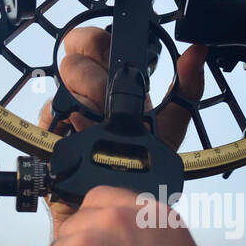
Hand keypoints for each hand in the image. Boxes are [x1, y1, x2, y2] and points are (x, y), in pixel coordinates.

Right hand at [37, 27, 208, 230]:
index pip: (91, 42)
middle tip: (108, 102)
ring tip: (99, 124)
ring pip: (60, 85)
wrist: (121, 204)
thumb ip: (188, 87)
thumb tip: (198, 51)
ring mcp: (63, 115)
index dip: (96, 42)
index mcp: (109, 83)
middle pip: (72, 60)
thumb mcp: (171, 125)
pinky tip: (81, 133)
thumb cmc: (142, 165)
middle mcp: (83, 94)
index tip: (111, 60)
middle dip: (94, 78)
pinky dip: (66, 122)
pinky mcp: (48, 136)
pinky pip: (48, 115)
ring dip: (84, 101)